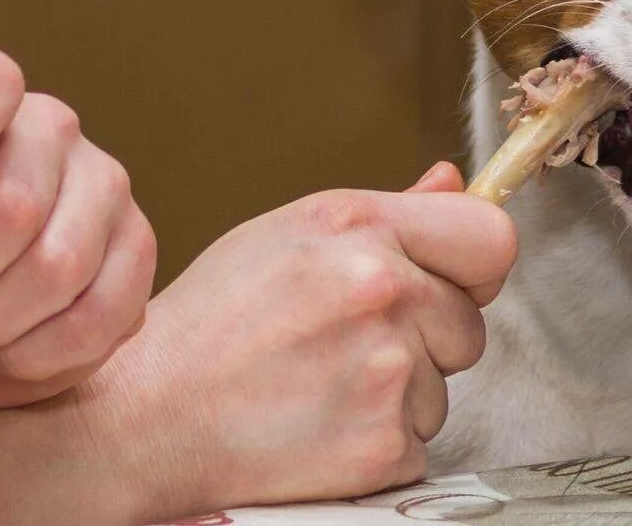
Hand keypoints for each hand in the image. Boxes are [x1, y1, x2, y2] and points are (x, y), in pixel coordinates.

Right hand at [71, 163, 516, 516]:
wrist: (140, 420)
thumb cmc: (207, 327)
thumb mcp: (287, 237)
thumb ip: (387, 213)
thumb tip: (453, 184)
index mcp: (357, 228)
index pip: (491, 239)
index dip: (475, 265)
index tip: (453, 282)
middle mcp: (379, 291)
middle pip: (470, 325)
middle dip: (426, 339)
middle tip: (345, 347)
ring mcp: (384, 370)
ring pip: (441, 389)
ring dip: (398, 395)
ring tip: (319, 387)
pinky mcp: (380, 444)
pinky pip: (417, 445)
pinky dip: (376, 447)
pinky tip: (318, 429)